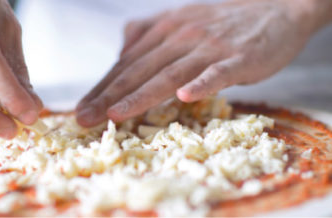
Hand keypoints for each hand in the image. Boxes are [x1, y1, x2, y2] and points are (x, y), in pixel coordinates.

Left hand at [76, 0, 331, 126]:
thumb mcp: (180, 21)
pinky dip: (202, 84)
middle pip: (139, 70)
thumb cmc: (223, 23)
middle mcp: (180, 37)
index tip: (80, 110)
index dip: (101, 88)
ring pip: (169, 73)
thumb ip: (148, 34)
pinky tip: (186, 97)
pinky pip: (217, 73)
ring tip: (116, 115)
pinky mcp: (239, 58)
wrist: (276, 9)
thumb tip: (122, 51)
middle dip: (108, 96)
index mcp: (164, 31)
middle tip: (83, 119)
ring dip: (141, 95)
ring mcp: (209, 47)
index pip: (126, 64)